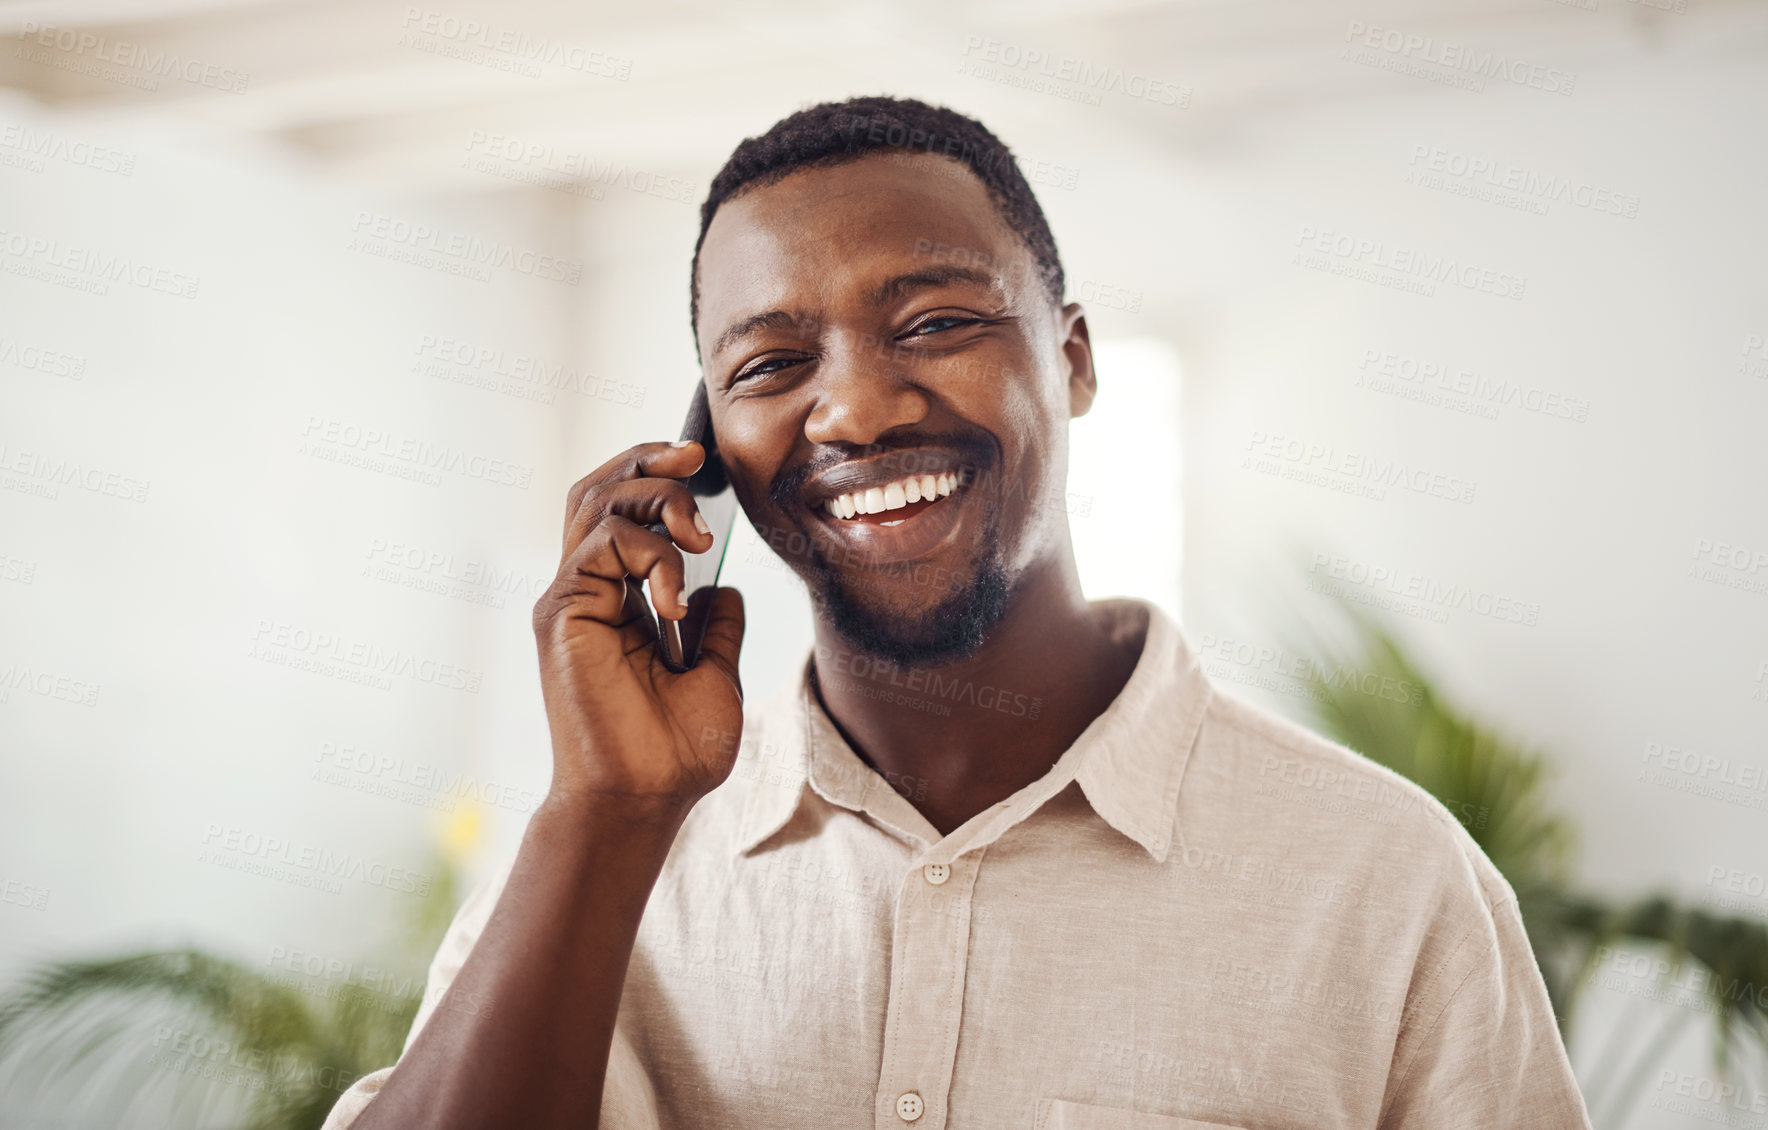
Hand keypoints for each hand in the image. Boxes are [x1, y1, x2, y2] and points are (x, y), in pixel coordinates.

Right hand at [532, 440, 744, 810]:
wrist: (645, 798)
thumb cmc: (674, 753)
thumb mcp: (717, 676)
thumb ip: (717, 629)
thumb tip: (722, 588)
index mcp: (619, 602)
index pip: (623, 512)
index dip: (657, 475)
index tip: (707, 464)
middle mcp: (587, 592)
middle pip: (600, 490)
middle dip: (649, 459)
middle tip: (699, 460)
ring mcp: (570, 599)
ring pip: (596, 503)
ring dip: (655, 499)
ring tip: (697, 536)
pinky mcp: (562, 613)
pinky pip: (600, 546)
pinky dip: (649, 553)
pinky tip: (675, 597)